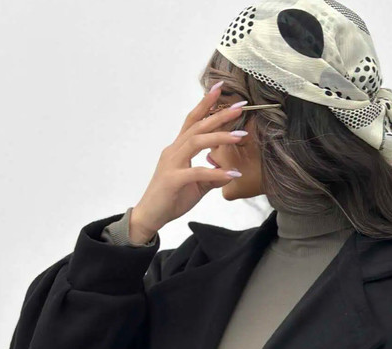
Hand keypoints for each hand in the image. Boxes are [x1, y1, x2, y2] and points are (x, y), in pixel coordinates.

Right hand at [130, 84, 247, 238]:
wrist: (150, 216)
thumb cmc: (170, 198)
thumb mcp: (196, 186)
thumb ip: (211, 176)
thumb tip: (229, 172)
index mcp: (178, 149)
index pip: (193, 121)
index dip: (206, 104)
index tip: (221, 89)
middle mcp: (174, 151)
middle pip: (197, 126)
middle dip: (218, 114)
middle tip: (240, 106)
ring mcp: (172, 164)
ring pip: (196, 142)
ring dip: (219, 137)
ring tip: (240, 136)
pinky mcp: (172, 180)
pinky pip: (196, 172)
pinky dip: (215, 172)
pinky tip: (231, 174)